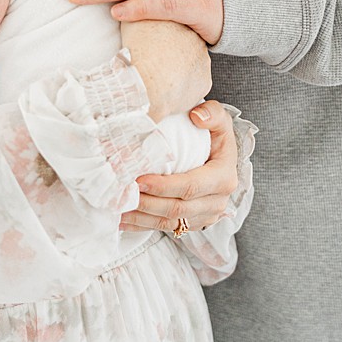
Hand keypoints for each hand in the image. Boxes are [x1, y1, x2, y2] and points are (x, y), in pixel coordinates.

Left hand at [120, 98, 238, 234]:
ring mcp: (206, 216)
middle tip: (122, 195)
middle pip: (178, 208)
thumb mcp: (220, 120)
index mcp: (223, 178)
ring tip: (118, 210)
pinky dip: (144, 225)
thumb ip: (213, 114)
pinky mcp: (194, 222)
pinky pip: (168, 227)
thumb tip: (197, 116)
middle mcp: (216, 202)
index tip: (139, 180)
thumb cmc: (215, 134)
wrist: (221, 156)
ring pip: (171, 222)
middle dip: (148, 203)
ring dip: (143, 218)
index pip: (190, 186)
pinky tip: (124, 220)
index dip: (164, 186)